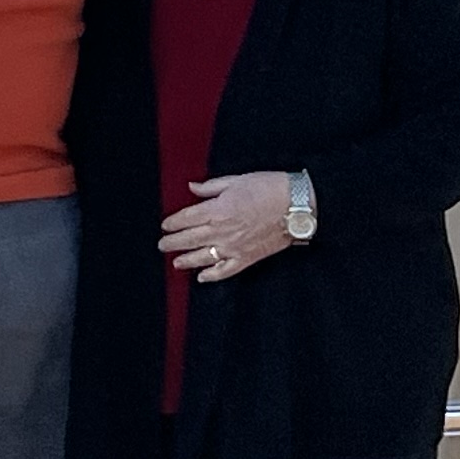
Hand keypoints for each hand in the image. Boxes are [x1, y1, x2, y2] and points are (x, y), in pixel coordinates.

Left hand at [160, 171, 295, 279]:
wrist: (297, 205)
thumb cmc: (269, 188)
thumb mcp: (236, 180)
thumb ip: (211, 187)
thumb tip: (192, 188)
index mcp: (216, 210)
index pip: (186, 219)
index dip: (172, 223)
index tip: (165, 225)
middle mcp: (221, 231)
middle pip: (189, 240)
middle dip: (172, 243)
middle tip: (162, 245)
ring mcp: (233, 247)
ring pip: (203, 257)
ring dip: (187, 260)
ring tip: (176, 262)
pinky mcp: (247, 258)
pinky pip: (225, 271)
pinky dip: (212, 276)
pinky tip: (202, 278)